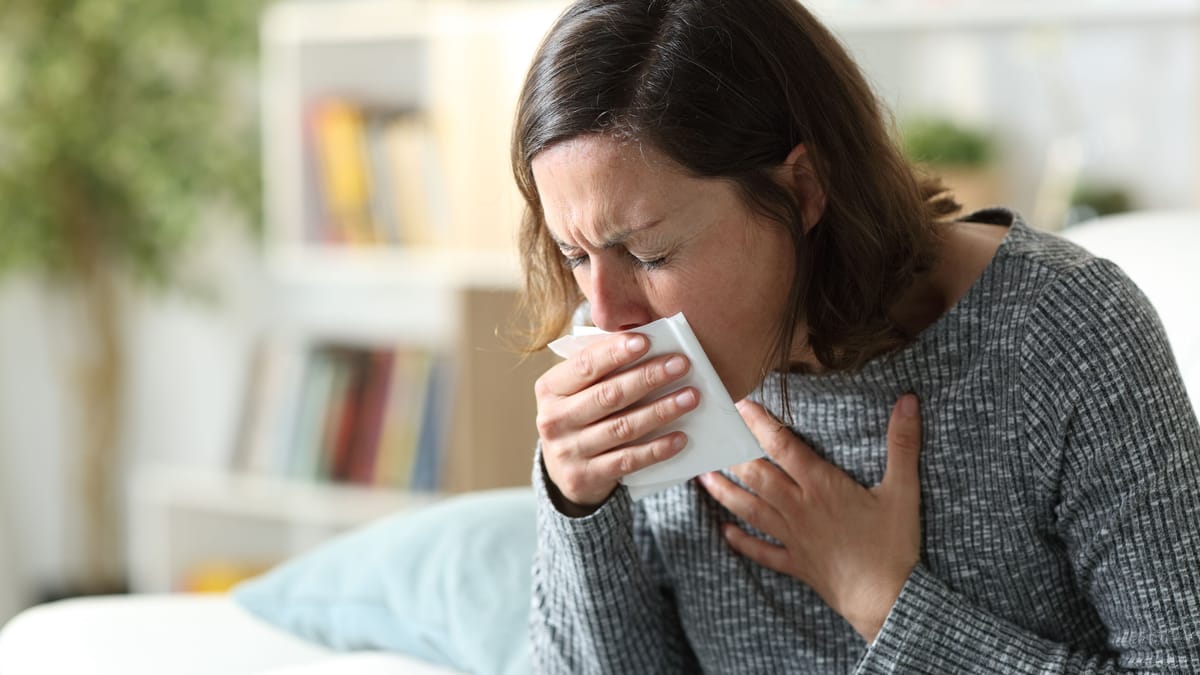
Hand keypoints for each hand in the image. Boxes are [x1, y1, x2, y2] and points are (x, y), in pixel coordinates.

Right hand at [536, 332, 698, 514]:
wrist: (562, 469)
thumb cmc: (579, 414)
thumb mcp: (577, 390)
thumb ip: (601, 367)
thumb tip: (646, 343)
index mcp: (550, 389)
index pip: (584, 365)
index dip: (614, 352)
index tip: (646, 341)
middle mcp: (553, 420)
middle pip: (608, 395)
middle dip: (648, 377)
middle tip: (681, 364)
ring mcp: (567, 451)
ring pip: (622, 427)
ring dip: (661, 411)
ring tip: (690, 397)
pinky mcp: (584, 477)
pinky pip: (628, 460)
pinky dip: (656, 448)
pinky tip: (680, 437)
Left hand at [699, 395, 921, 642]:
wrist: (886, 600)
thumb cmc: (894, 545)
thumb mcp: (903, 490)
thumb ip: (903, 443)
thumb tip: (908, 401)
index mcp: (821, 486)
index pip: (783, 446)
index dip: (760, 423)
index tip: (741, 405)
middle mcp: (799, 508)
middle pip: (756, 476)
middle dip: (733, 454)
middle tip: (713, 437)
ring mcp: (793, 537)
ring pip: (750, 509)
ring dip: (725, 492)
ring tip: (703, 477)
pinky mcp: (795, 563)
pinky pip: (761, 551)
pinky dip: (741, 541)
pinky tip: (724, 531)